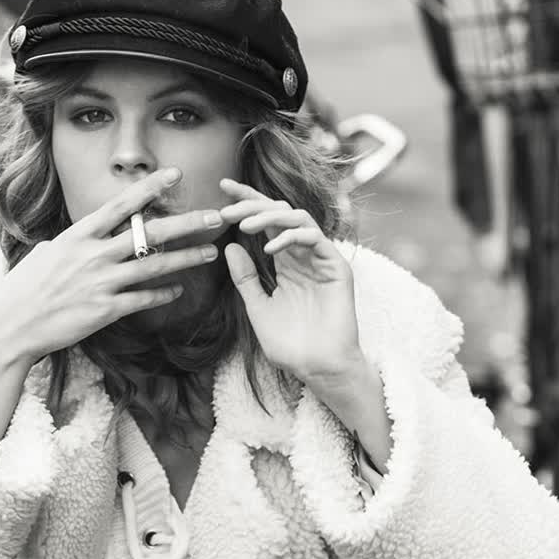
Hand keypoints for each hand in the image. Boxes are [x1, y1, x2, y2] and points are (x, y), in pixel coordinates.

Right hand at [0, 168, 227, 367]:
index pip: (120, 204)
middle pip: (150, 233)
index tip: (175, 174)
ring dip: (187, 258)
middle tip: (216, 217)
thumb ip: (66, 245)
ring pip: (154, 265)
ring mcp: (100, 283)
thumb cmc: (21, 291)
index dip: (150, 188)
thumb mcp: (43, 256)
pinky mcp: (104, 311)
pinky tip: (179, 290)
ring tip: (211, 253)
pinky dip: (163, 294)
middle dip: (187, 223)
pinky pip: (142, 299)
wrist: (10, 328)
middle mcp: (93, 255)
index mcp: (77, 236)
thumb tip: (74, 241)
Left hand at [219, 179, 364, 387]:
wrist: (317, 368)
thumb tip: (228, 245)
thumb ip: (245, 278)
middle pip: (280, 212)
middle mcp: (304, 255)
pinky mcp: (336, 267)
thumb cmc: (290, 345)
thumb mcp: (257, 308)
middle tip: (226, 207)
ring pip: (297, 218)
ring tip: (245, 226)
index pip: (266, 221)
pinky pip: (314, 238)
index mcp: (286, 261)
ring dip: (269, 217)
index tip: (222, 189)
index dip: (247, 201)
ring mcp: (321, 259)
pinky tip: (270, 250)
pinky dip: (290, 238)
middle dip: (253, 203)